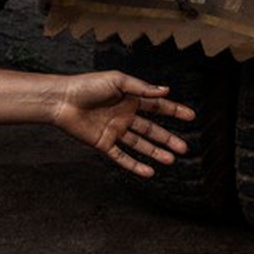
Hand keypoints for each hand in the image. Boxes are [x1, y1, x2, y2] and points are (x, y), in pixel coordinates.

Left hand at [50, 72, 193, 176]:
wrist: (62, 100)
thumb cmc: (87, 85)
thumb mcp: (117, 81)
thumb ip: (141, 88)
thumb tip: (166, 91)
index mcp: (129, 99)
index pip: (157, 107)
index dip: (174, 111)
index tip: (191, 117)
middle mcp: (124, 116)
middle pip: (151, 130)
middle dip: (168, 139)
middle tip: (184, 148)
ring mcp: (114, 131)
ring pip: (139, 145)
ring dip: (155, 152)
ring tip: (171, 160)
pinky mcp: (102, 144)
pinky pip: (121, 157)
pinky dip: (134, 165)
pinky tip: (149, 172)